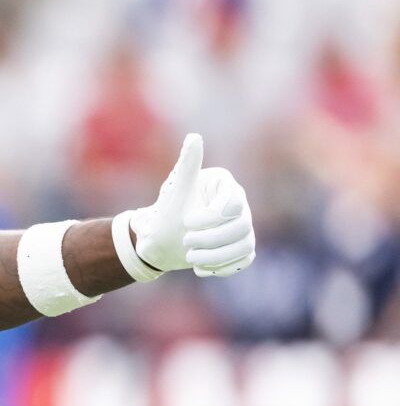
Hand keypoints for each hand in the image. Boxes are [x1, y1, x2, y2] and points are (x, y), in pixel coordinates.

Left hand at [123, 134, 255, 279]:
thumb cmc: (167, 211)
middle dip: (211, 239)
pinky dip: (223, 267)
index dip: (211, 217)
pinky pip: (243, 260)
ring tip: (190, 258)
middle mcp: (239, 204)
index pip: (233, 203)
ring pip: (244, 245)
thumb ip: (187, 164)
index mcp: (226, 186)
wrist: (161, 239)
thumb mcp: (175, 189)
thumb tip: (194, 137)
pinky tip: (201, 269)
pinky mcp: (240, 247)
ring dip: (216, 256)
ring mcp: (242, 226)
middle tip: (185, 243)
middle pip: (242, 226)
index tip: (187, 221)